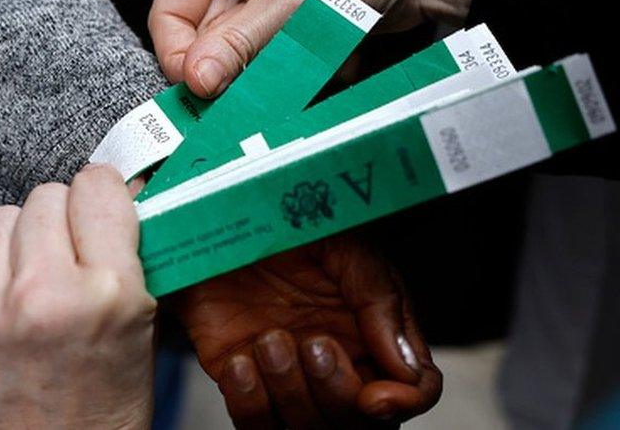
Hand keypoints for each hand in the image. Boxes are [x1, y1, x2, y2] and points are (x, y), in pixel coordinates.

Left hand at [0, 164, 156, 429]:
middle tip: (66, 264)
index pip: (96, 187)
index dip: (101, 199)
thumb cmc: (100, 409)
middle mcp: (37, 297)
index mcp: (106, 294)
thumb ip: (127, 253)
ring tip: (27, 292)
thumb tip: (118, 187)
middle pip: (44, 197)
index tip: (99, 212)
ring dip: (17, 247)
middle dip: (60, 224)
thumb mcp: (141, 328)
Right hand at [149, 0, 497, 96]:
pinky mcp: (275, 17)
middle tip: (244, 101)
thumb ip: (238, 47)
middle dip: (227, 70)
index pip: (169, 10)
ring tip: (293, 77)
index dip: (182, 55)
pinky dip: (278, 73)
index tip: (201, 91)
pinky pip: (259, 58)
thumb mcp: (290, 4)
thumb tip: (196, 80)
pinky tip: (314, 67)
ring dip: (258, 76)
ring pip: (231, 54)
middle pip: (201, 37)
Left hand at [175, 233, 441, 427]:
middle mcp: (335, 363)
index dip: (403, 402)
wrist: (216, 218)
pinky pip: (251, 422)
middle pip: (358, 424)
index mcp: (372, 333)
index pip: (412, 389)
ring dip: (290, 394)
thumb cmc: (285, 225)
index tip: (376, 398)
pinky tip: (240, 359)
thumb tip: (407, 371)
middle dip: (336, 393)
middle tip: (313, 343)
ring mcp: (285, 376)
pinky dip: (249, 401)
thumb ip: (379, 303)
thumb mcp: (345, 249)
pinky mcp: (238, 380)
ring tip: (269, 340)